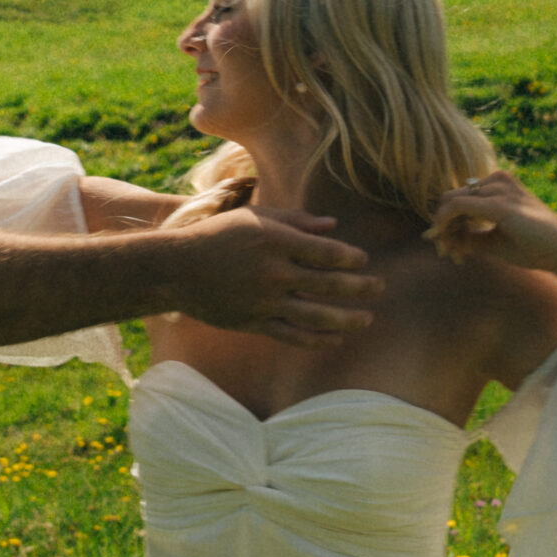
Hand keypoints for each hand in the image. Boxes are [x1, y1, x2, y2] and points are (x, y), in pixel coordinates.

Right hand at [167, 207, 381, 347]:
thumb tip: (333, 226)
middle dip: (361, 287)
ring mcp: (264, 301)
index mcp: (276, 242)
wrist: (175, 269)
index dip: (352, 258)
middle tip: (381, 288)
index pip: (327, 253)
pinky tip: (335, 339)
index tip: (364, 260)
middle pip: (330, 284)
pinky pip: (293, 336)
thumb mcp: (255, 217)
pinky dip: (318, 339)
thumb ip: (295, 220)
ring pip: (317, 315)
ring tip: (367, 319)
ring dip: (347, 318)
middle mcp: (274, 273)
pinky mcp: (254, 323)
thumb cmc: (217, 235)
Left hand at [426, 170, 556, 270]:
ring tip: (454, 255)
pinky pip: (456, 207)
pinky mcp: (498, 203)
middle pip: (451, 199)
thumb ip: (469, 236)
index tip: (449, 248)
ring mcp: (498, 188)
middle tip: (448, 253)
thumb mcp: (495, 241)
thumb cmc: (534, 247)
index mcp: (498, 184)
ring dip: (444, 231)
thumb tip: (441, 238)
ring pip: (450, 203)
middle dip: (443, 227)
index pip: (459, 198)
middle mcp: (497, 179)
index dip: (447, 223)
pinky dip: (446, 226)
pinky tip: (452, 248)